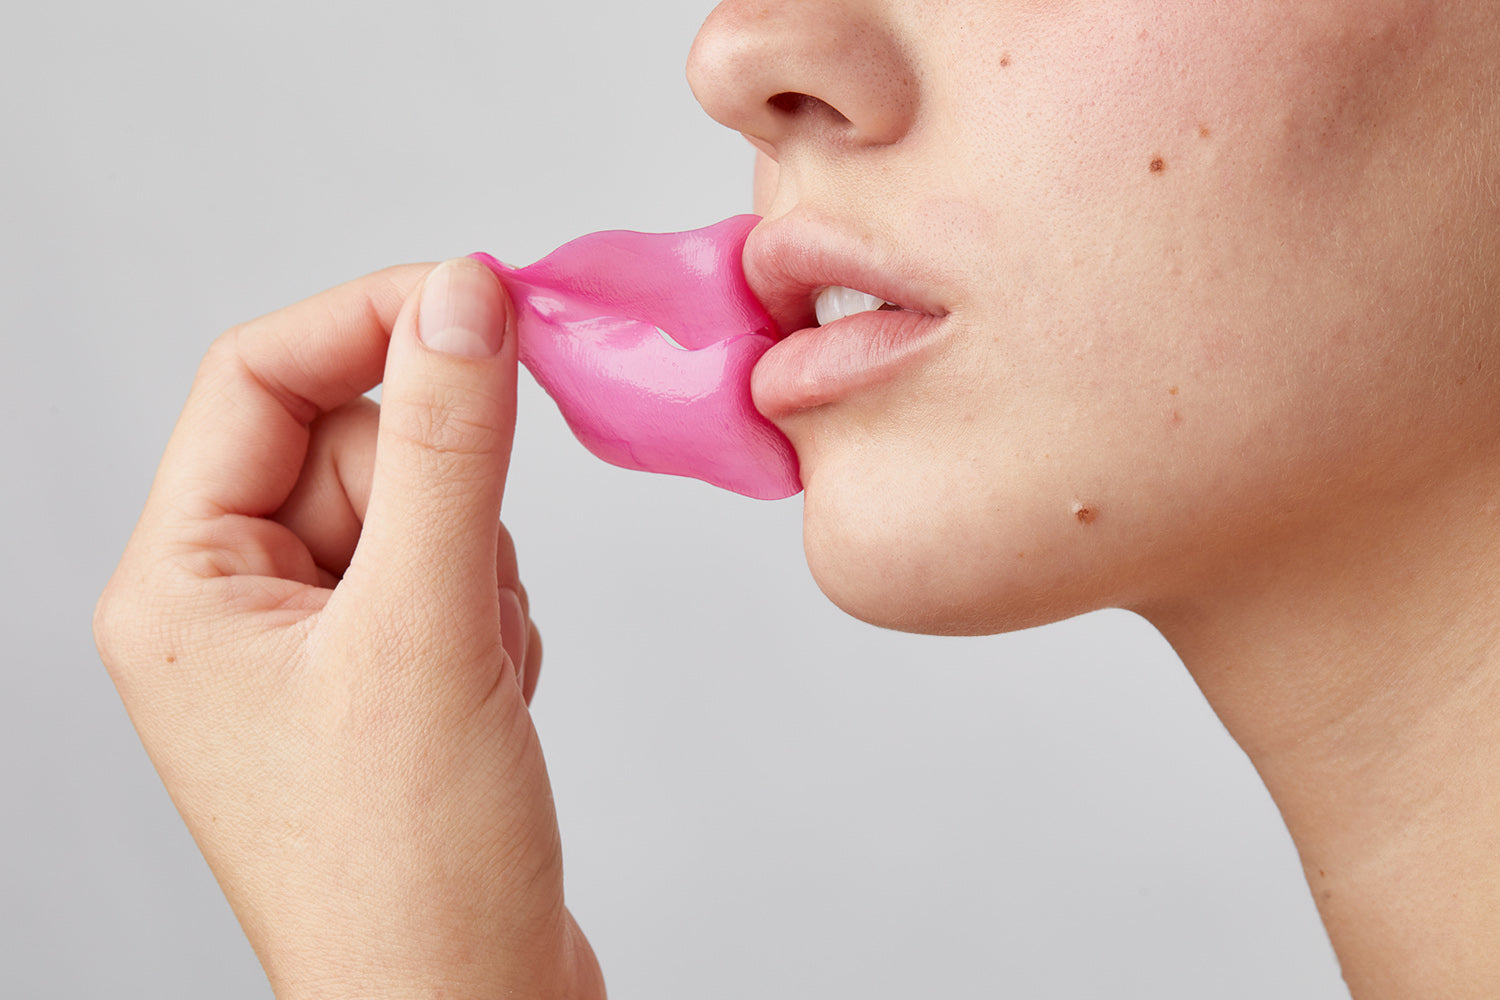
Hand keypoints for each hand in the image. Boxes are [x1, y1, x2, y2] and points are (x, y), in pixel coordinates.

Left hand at [94, 259, 603, 998]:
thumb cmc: (409, 870)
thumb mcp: (429, 629)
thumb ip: (450, 448)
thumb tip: (463, 294)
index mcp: (179, 586)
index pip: (257, 378)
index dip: (370, 321)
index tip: (482, 299)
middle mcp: (230, 605)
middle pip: (353, 442)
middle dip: (444, 499)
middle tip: (470, 592)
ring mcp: (308, 643)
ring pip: (420, 506)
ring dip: (480, 567)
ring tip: (475, 674)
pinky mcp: (380, 673)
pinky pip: (454, 570)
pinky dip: (497, 611)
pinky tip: (490, 699)